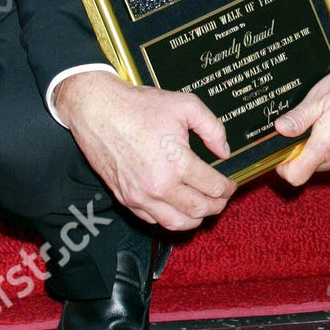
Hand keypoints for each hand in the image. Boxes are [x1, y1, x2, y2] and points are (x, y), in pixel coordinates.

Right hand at [54, 71, 235, 232]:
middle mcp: (159, 186)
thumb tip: (224, 151)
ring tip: (202, 206)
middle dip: (217, 205)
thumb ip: (213, 129)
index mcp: (178, 163)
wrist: (98, 110)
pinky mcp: (125, 198)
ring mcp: (140, 196)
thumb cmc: (139, 107)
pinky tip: (176, 205)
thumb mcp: (186, 106)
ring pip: (177, 223)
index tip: (230, 184)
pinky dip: (170, 217)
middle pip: (199, 210)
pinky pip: (153, 220)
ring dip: (195, 218)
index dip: (228, 188)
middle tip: (221, 196)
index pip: (214, 188)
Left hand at [272, 50, 329, 187]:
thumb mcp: (322, 95)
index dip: (284, 166)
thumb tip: (279, 129)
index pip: (295, 176)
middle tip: (315, 124)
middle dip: (308, 150)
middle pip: (312, 168)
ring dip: (327, 149)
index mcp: (327, 145)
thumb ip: (298, 117)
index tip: (283, 152)